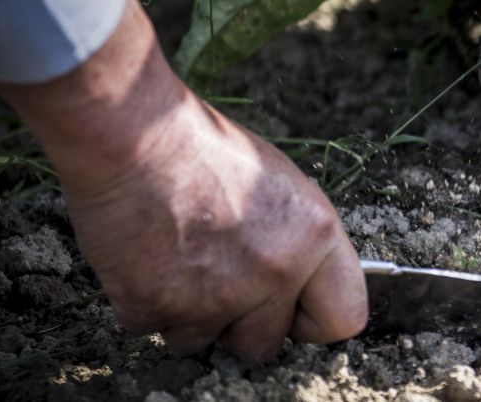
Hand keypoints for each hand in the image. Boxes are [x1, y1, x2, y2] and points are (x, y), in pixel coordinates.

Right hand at [0, 0, 366, 361]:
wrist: (137, 135)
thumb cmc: (207, 150)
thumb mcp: (282, 186)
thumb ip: (299, 243)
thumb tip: (303, 286)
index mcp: (316, 236)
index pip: (344, 317)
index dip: (312, 318)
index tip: (292, 309)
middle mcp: (275, 271)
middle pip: (266, 345)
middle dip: (242, 322)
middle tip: (218, 276)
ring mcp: (216, 296)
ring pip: (206, 343)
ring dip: (191, 314)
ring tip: (180, 254)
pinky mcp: (158, 307)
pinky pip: (158, 330)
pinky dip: (148, 304)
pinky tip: (149, 255)